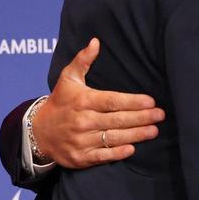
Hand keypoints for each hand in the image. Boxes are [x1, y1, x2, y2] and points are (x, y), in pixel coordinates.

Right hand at [32, 38, 164, 167]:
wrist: (38, 133)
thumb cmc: (60, 102)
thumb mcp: (68, 79)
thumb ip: (83, 60)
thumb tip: (96, 41)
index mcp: (82, 101)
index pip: (112, 101)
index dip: (133, 102)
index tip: (151, 101)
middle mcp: (82, 121)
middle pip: (117, 120)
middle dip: (141, 118)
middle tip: (160, 115)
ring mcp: (81, 140)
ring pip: (113, 138)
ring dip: (136, 135)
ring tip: (154, 130)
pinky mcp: (80, 158)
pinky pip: (103, 156)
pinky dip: (117, 153)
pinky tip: (132, 148)